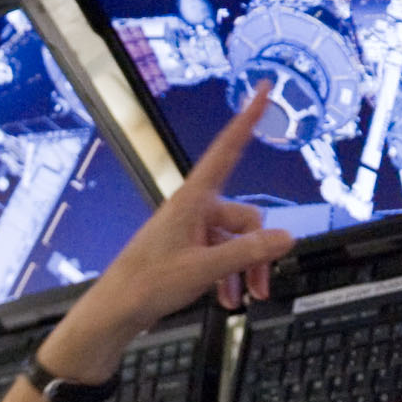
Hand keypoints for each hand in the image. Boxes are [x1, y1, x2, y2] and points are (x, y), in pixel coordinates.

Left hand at [37, 87, 295, 378]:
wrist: (116, 311)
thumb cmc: (146, 284)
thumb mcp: (204, 269)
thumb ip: (247, 253)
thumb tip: (286, 236)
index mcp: (193, 199)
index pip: (227, 149)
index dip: (248, 119)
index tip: (264, 90)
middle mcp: (193, 209)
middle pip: (246, 217)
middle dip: (257, 252)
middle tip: (259, 286)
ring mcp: (191, 230)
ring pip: (236, 240)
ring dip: (243, 269)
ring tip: (244, 297)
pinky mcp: (187, 249)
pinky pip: (221, 254)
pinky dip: (228, 276)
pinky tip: (226, 298)